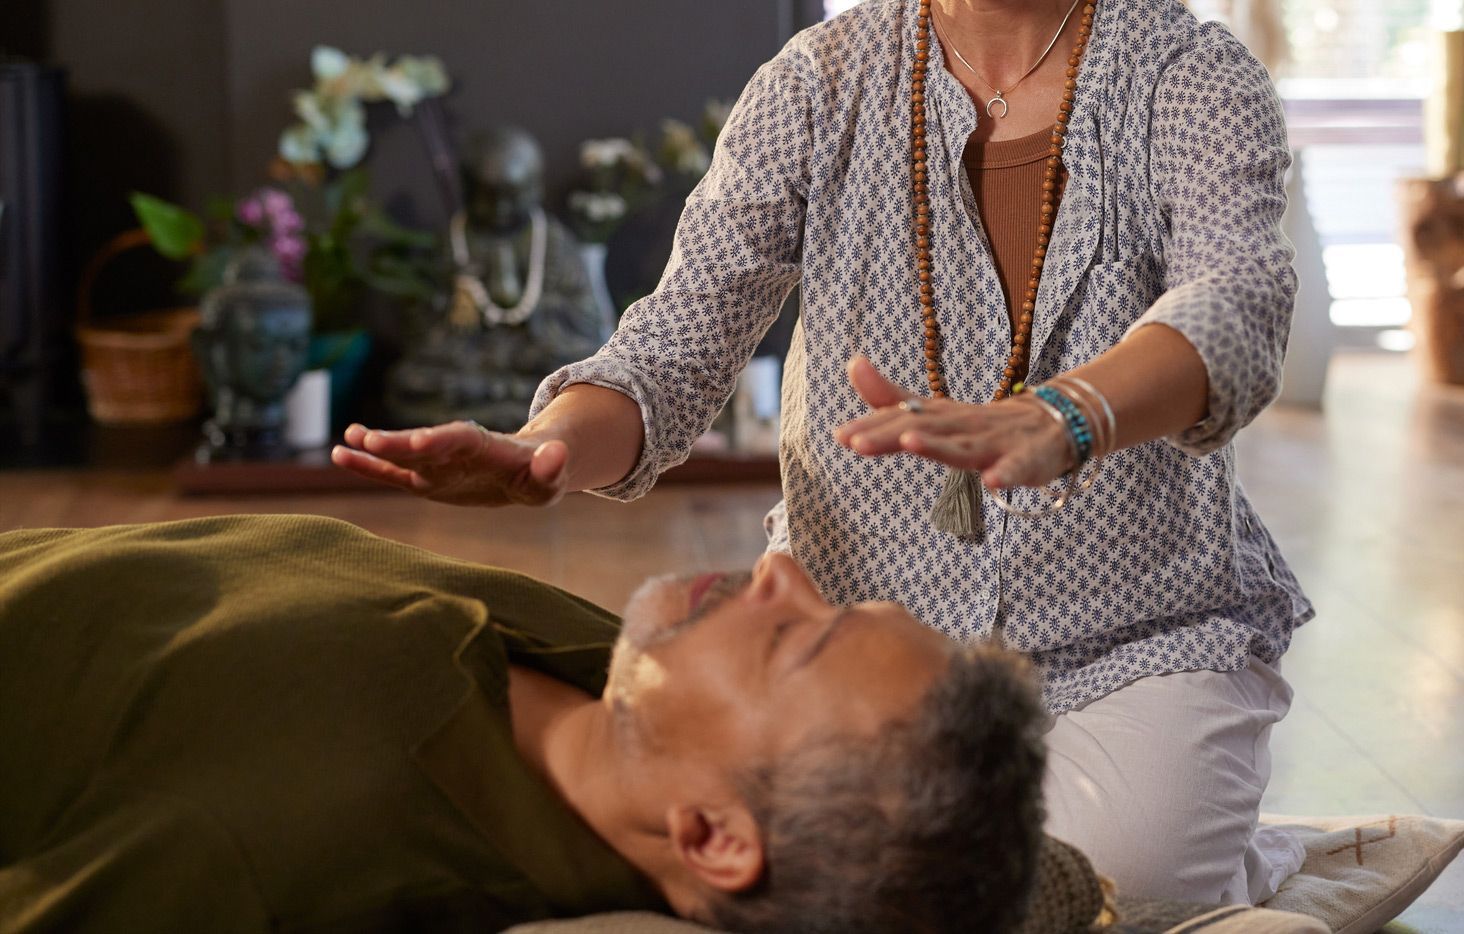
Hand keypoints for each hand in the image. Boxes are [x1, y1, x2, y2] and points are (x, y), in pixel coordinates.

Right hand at [330, 421, 568, 505]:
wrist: (527, 470)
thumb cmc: (540, 475)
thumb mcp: (551, 477)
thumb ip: (551, 467)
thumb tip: (557, 455)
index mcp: (486, 446)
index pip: (460, 440)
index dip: (439, 440)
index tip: (417, 441)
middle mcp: (455, 450)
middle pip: (425, 444)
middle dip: (398, 441)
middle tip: (366, 437)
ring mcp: (437, 464)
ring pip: (403, 456)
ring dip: (376, 449)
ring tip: (346, 441)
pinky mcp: (425, 479)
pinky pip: (393, 472)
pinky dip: (369, 465)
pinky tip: (341, 455)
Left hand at [832, 355, 1075, 488]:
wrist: (1052, 422)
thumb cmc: (982, 423)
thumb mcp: (934, 413)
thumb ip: (892, 397)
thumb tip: (852, 364)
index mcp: (941, 416)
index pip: (902, 417)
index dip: (872, 426)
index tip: (840, 436)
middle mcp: (963, 425)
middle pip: (924, 428)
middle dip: (890, 434)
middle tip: (857, 442)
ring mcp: (995, 442)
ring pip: (964, 446)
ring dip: (938, 445)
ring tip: (910, 442)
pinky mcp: (1026, 460)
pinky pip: (1017, 468)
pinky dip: (1006, 474)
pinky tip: (993, 482)